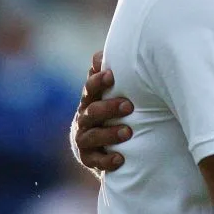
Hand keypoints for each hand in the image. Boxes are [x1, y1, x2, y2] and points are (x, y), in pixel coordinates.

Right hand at [72, 50, 133, 173]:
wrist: (113, 146)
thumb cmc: (117, 111)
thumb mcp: (116, 92)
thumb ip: (114, 75)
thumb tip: (105, 52)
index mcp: (91, 100)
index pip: (90, 89)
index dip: (98, 82)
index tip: (111, 75)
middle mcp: (84, 119)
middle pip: (91, 112)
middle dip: (109, 107)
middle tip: (129, 105)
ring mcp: (84, 140)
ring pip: (91, 136)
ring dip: (109, 133)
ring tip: (128, 131)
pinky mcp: (89, 160)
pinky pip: (95, 161)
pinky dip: (107, 160)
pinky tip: (120, 158)